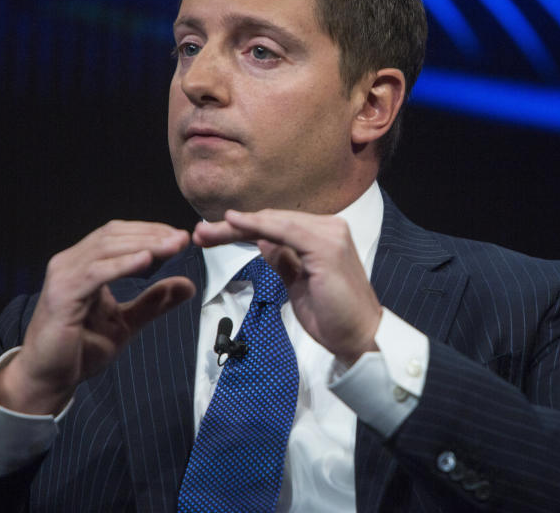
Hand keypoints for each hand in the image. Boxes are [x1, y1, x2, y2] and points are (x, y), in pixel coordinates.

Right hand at [0, 221, 194, 414]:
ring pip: (107, 248)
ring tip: (172, 246)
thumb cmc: (80, 350)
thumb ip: (154, 302)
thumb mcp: (127, 322)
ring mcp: (63, 277)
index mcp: (84, 265)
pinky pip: (96, 273)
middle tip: (182, 239)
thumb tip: (187, 285)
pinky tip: (146, 261)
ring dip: (143, 245)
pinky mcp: (62, 296)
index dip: (150, 231)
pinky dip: (122, 265)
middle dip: (152, 234)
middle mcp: (70, 264)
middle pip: (114, 236)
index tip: (180, 237)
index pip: (118, 235)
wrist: (48, 378)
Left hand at [193, 209, 381, 364]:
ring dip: (237, 227)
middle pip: (272, 221)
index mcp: (323, 235)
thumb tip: (263, 243)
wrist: (360, 338)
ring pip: (274, 222)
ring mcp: (330, 235)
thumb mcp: (300, 283)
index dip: (243, 230)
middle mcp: (330, 228)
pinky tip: (235, 222)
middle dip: (232, 228)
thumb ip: (285, 260)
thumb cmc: (333, 317)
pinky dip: (258, 225)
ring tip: (207, 233)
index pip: (276, 226)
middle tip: (200, 233)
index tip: (211, 237)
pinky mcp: (326, 247)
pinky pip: (285, 230)